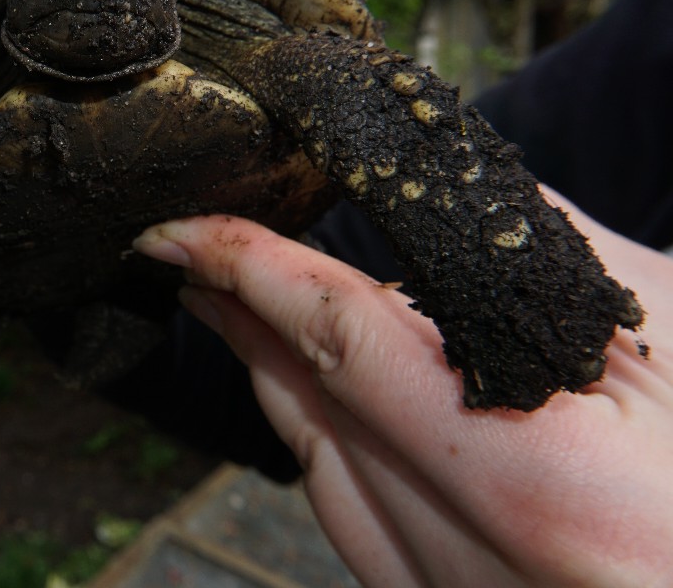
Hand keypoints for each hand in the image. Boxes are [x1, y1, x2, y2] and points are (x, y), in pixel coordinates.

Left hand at [133, 190, 671, 585]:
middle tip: (193, 249)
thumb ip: (561, 263)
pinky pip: (351, 520)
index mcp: (536, 486)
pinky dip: (320, 443)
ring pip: (314, 468)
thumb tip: (459, 190)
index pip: (343, 344)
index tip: (179, 229)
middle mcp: (470, 564)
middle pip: (308, 407)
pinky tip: (320, 398)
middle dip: (240, 315)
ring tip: (235, 303)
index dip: (249, 271)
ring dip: (269, 375)